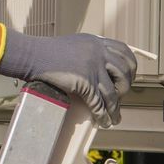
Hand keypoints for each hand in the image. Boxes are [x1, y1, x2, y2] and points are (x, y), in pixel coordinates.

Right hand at [0, 28, 137, 126]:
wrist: (33, 55)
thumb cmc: (48, 51)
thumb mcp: (76, 44)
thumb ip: (90, 51)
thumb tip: (101, 66)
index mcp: (97, 43)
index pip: (125, 52)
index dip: (130, 67)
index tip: (128, 77)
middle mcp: (98, 53)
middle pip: (124, 73)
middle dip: (125, 88)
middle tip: (120, 96)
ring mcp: (92, 68)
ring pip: (113, 92)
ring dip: (115, 108)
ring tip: (115, 117)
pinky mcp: (84, 82)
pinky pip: (98, 103)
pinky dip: (103, 115)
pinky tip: (103, 121)